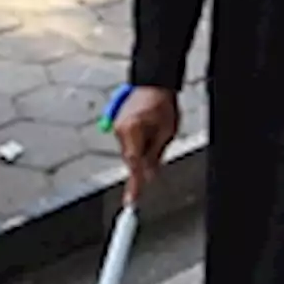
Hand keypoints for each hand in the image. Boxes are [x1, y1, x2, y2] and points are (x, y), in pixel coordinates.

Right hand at [114, 87, 178, 204]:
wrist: (153, 82)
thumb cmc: (162, 104)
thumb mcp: (166, 131)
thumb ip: (156, 155)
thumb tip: (149, 176)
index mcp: (132, 129)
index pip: (133, 163)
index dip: (134, 184)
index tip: (131, 201)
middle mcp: (119, 129)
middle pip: (131, 158)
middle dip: (144, 161)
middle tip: (158, 146)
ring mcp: (116, 127)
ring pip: (130, 151)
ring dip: (143, 150)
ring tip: (156, 129)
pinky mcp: (117, 125)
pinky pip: (128, 143)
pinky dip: (139, 143)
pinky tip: (149, 128)